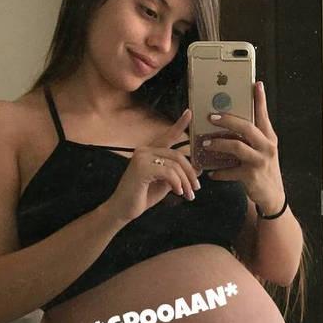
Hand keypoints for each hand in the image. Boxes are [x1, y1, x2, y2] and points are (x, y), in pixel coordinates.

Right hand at [104, 110, 201, 224]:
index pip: (168, 136)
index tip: (190, 113)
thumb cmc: (143, 196)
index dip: (179, 124)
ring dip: (185, 182)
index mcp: (150, 152)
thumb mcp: (166, 183)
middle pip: (178, 155)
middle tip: (196, 188)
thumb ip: (179, 174)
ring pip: (175, 165)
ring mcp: (141, 157)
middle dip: (190, 173)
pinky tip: (177, 192)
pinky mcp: (141, 168)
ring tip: (188, 195)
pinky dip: (177, 183)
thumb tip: (198, 168)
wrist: (124, 209)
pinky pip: (168, 172)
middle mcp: (145, 150)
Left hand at [202, 82, 285, 211]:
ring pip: (236, 147)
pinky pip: (230, 171)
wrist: (273, 196)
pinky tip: (211, 173)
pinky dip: (219, 172)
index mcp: (269, 138)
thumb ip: (252, 137)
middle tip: (211, 117)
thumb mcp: (263, 151)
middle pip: (246, 128)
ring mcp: (260, 161)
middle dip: (227, 120)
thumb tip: (231, 123)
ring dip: (218, 144)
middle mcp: (267, 147)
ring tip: (205, 143)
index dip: (260, 99)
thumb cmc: (263, 169)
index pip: (263, 115)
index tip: (256, 84)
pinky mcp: (251, 176)